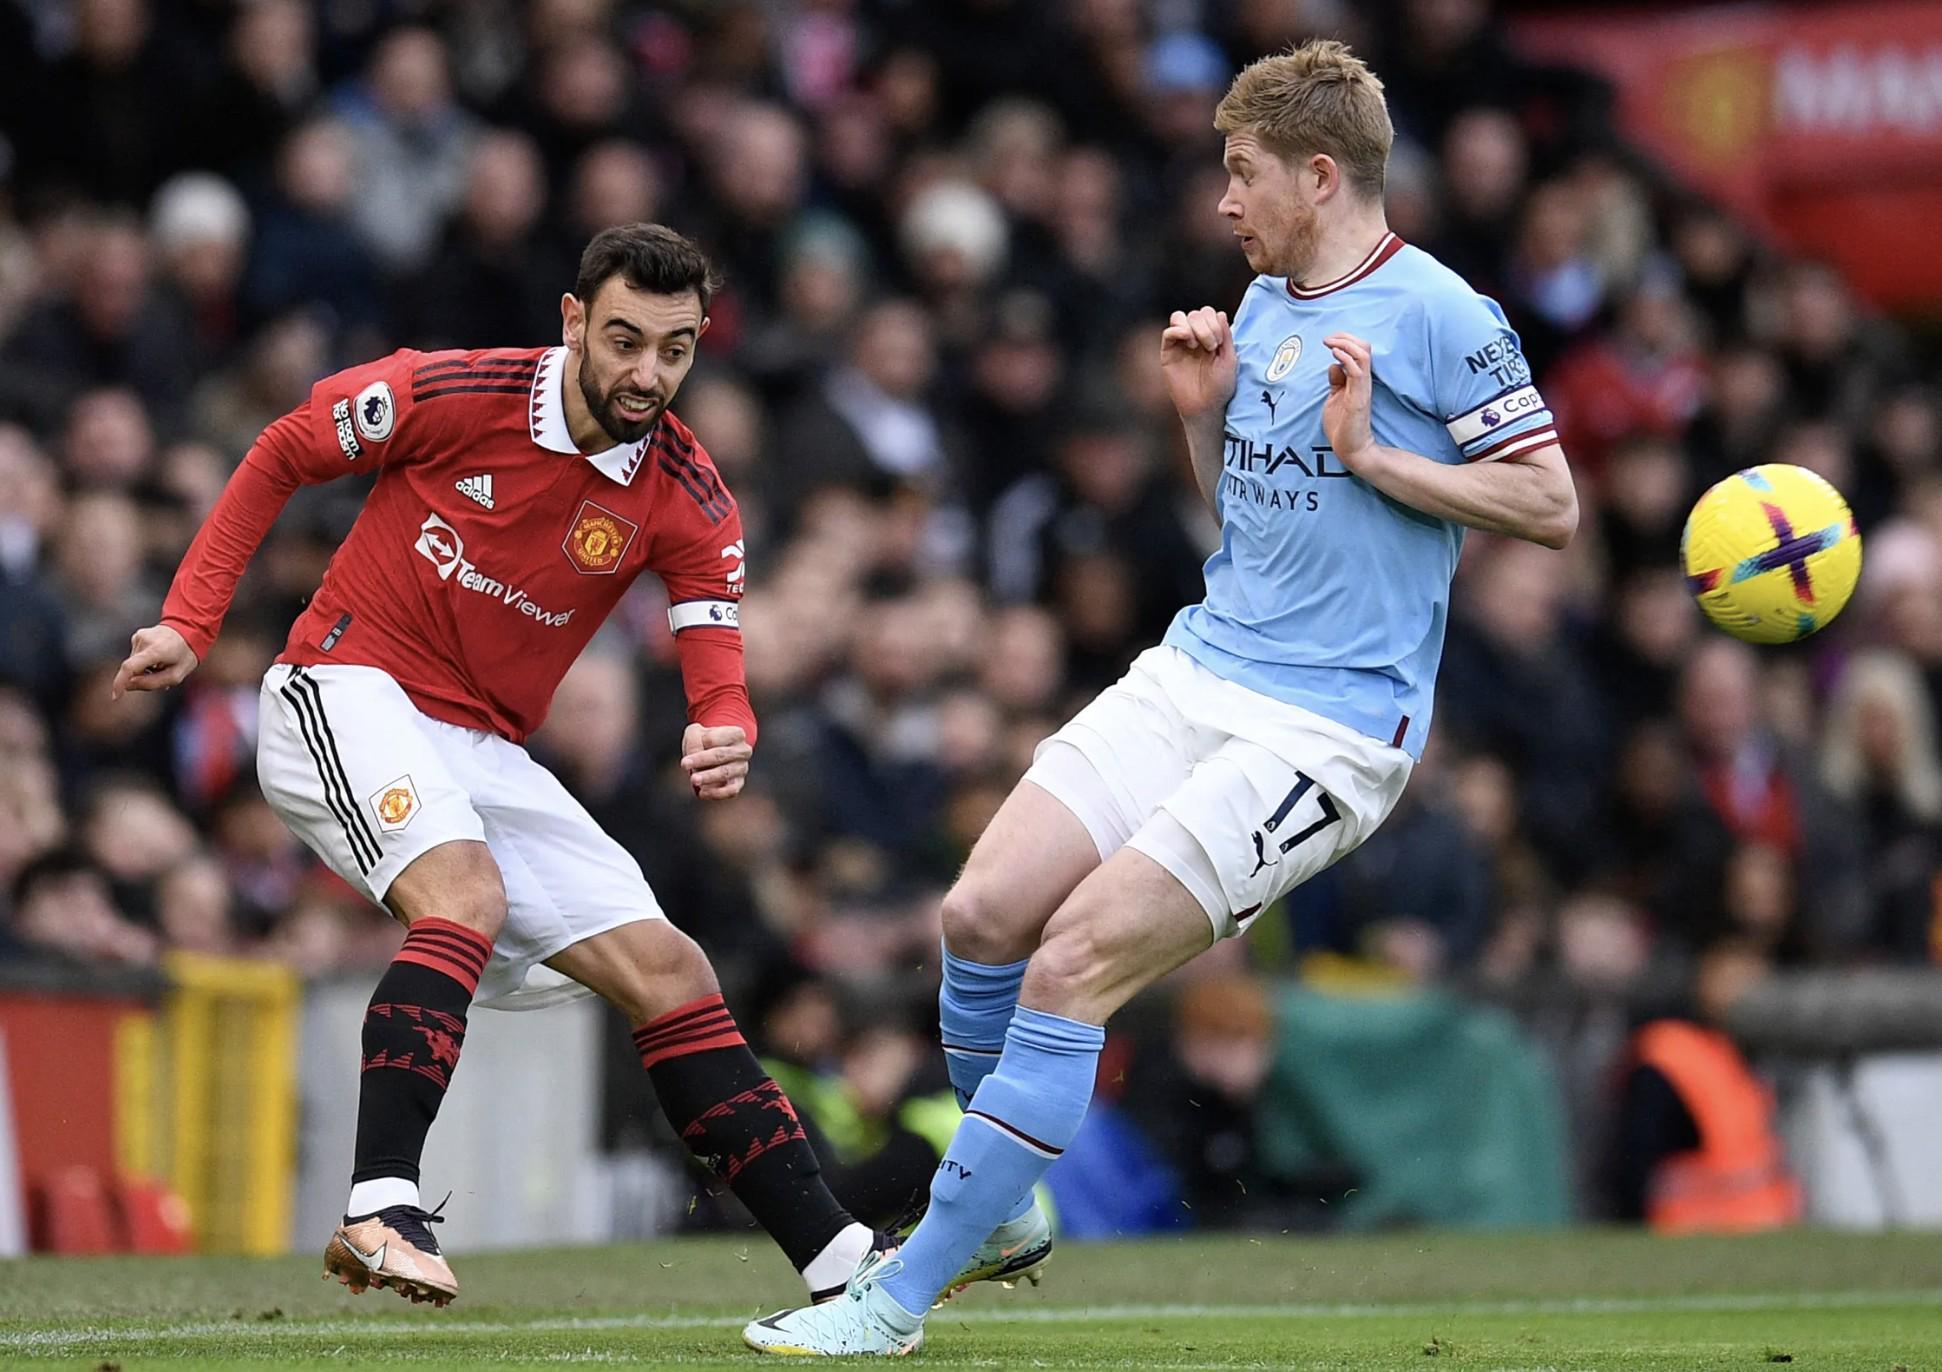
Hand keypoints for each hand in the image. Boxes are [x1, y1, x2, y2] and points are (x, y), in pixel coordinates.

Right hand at [111, 625, 199, 700]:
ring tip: (163, 663)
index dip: (120, 682)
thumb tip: (128, 686)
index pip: (130, 666)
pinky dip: (145, 661)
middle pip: (134, 669)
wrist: (191, 630)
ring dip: (146, 668)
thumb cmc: (186, 655)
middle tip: (162, 673)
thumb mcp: (176, 675)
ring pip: (134, 663)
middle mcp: (145, 640)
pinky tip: (159, 656)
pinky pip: (136, 655)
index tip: (116, 696)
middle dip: (143, 677)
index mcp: (156, 650)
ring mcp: (140, 636)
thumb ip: (152, 683)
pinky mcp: (138, 635)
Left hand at [681, 723, 750, 799]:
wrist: (716, 752)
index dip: (697, 744)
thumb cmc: (706, 741)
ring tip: (693, 779)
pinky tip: (702, 792)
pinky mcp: (739, 783)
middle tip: (684, 765)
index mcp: (736, 734)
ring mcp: (742, 768)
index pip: (713, 738)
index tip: (687, 749)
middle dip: (701, 760)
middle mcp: (743, 750)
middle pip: (721, 754)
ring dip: (708, 777)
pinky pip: (731, 790)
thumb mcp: (696, 732)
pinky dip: (716, 792)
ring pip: (725, 772)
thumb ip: (694, 739)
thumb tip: (695, 757)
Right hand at [1160, 306, 1238, 424]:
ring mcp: (1180, 344)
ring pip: (1180, 317)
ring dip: (1192, 326)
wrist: (1206, 407)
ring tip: (1197, 345)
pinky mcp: (1168, 353)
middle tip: (1211, 346)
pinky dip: (1177, 330)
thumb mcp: (1229, 359)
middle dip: (1205, 326)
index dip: (1214, 322)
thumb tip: (1220, 313)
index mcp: (1211, 336)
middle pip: (1196, 314)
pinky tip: (1188, 342)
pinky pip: (1168, 332)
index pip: (1209, 313)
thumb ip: (1226, 336)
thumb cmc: (1220, 387)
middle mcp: (1195, 337)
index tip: (1219, 343)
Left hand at [1322, 333, 1376, 469]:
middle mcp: (1363, 380)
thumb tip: (1333, 365)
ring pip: (1363, 355)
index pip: (1360, 350)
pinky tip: (1335, 357)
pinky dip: (1346, 360)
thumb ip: (1336, 381)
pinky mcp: (1359, 398)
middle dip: (1345, 337)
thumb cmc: (1343, 425)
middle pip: (1364, 347)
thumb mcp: (1335, 397)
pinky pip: (1357, 372)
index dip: (1346, 340)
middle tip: (1328, 339)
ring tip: (1330, 344)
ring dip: (1345, 345)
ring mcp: (1362, 388)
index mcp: (1358, 379)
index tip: (1328, 340)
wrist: (1351, 448)